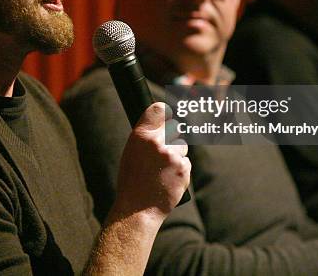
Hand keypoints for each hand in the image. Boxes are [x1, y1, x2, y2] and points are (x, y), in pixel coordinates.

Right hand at [113, 102, 190, 218]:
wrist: (137, 208)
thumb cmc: (132, 180)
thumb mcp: (131, 152)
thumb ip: (146, 136)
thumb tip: (162, 123)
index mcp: (141, 135)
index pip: (159, 109)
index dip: (165, 111)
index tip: (168, 113)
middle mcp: (157, 141)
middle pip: (174, 126)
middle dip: (172, 136)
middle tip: (163, 150)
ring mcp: (172, 155)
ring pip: (182, 145)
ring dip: (177, 153)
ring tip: (162, 170)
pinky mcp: (183, 168)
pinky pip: (186, 161)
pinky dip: (180, 169)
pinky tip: (168, 178)